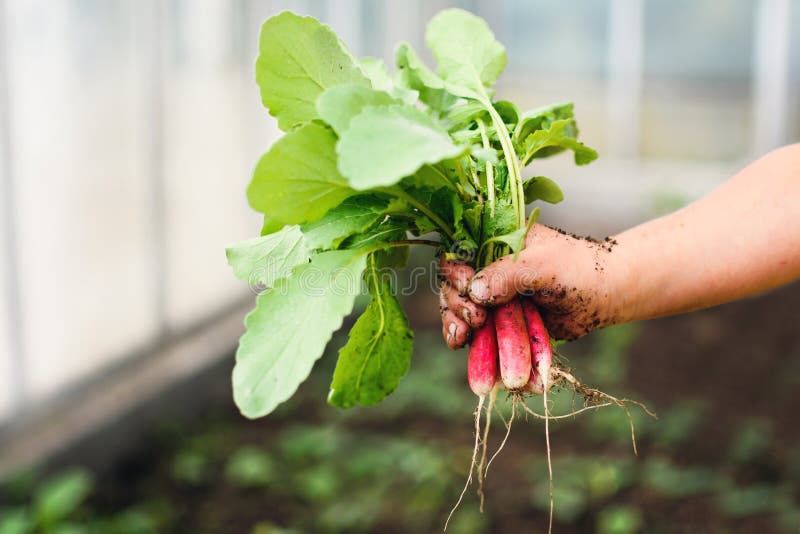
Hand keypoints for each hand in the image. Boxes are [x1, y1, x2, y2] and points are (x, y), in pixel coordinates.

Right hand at [439, 224, 622, 345]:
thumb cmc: (579, 269)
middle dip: (456, 307)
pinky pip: (482, 339)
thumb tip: (473, 291)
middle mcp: (487, 269)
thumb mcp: (543, 265)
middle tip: (474, 322)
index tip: (468, 290)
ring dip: (460, 331)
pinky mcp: (503, 324)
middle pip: (453, 289)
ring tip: (463, 340)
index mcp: (493, 243)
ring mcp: (494, 298)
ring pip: (462, 316)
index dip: (455, 275)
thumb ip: (508, 274)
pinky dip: (480, 352)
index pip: (457, 256)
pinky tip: (478, 360)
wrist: (608, 295)